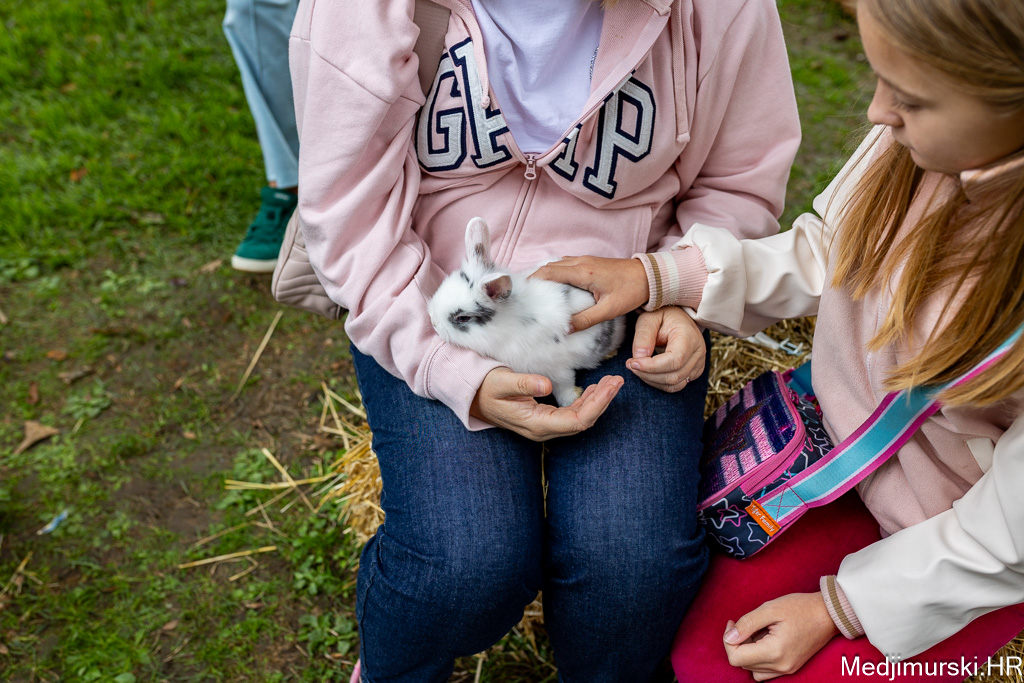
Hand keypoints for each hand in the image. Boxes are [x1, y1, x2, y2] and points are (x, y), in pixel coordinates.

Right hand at [470, 367, 623, 440]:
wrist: (473, 398)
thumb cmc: (486, 388)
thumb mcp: (501, 382)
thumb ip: (523, 384)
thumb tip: (547, 385)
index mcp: (536, 424)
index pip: (576, 421)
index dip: (597, 405)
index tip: (610, 386)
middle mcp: (543, 430)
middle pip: (583, 421)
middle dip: (603, 401)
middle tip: (618, 380)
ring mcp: (545, 426)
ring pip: (580, 418)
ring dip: (598, 401)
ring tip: (611, 382)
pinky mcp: (546, 419)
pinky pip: (572, 415)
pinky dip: (587, 402)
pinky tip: (595, 389)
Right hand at [531, 256, 648, 331]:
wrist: (650, 276)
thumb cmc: (631, 291)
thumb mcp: (608, 310)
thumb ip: (585, 320)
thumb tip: (564, 329)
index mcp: (583, 272)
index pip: (549, 273)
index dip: (532, 281)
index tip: (521, 293)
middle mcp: (580, 262)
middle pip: (548, 267)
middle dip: (534, 279)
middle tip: (524, 295)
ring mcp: (584, 259)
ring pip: (556, 264)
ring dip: (544, 275)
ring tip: (535, 292)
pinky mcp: (589, 261)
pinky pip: (564, 264)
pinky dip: (554, 272)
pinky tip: (554, 286)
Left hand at [628, 307, 704, 391]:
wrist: (676, 317)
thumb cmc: (662, 316)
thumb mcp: (648, 319)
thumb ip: (643, 336)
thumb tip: (639, 357)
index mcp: (689, 337)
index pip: (674, 361)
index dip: (651, 367)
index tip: (632, 363)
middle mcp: (698, 352)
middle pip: (674, 376)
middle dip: (648, 375)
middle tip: (630, 364)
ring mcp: (698, 363)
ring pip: (675, 385)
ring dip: (652, 381)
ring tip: (637, 368)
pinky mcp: (694, 372)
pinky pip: (676, 385)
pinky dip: (659, 383)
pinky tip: (648, 372)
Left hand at [723, 593, 839, 680]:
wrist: (829, 614)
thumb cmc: (801, 608)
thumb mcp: (770, 609)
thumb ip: (746, 624)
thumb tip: (729, 638)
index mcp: (775, 652)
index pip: (736, 658)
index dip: (728, 640)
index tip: (732, 623)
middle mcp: (781, 666)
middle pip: (743, 664)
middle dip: (737, 644)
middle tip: (744, 624)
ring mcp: (787, 669)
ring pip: (753, 670)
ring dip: (747, 653)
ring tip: (755, 633)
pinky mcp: (790, 667)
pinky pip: (765, 671)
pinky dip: (758, 659)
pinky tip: (763, 641)